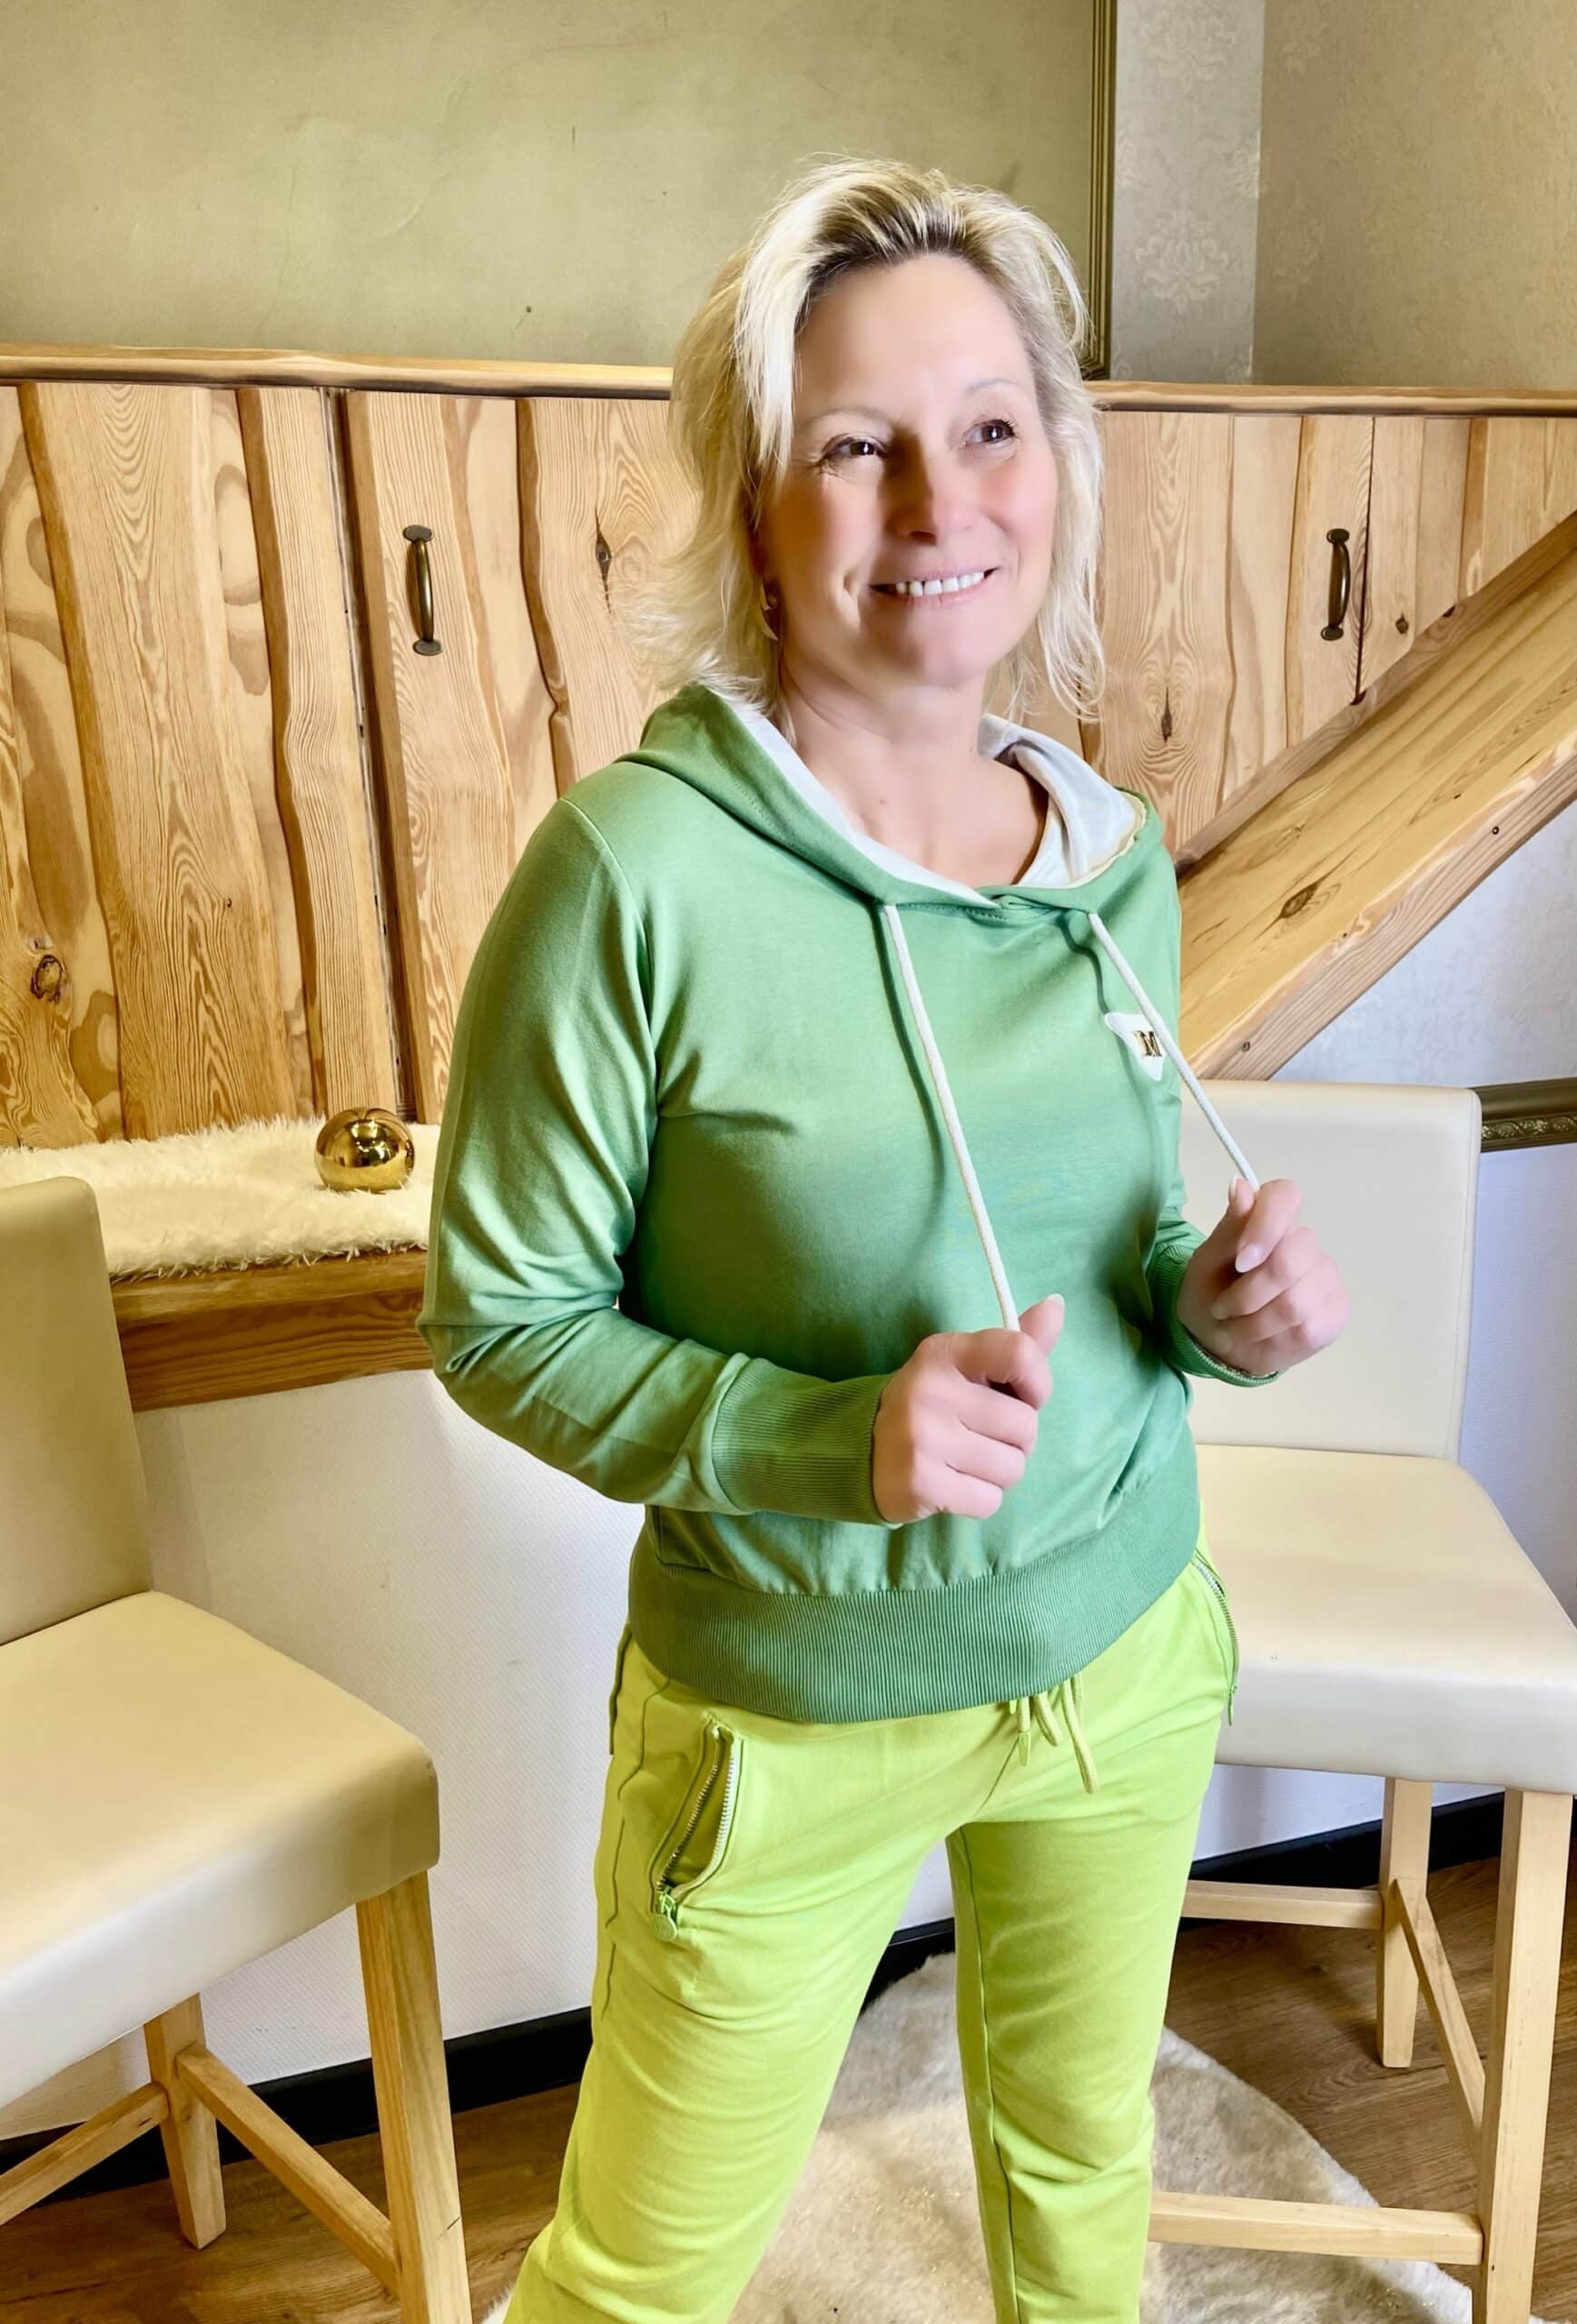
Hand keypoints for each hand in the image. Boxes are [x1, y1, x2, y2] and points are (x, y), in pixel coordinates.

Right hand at [872, 1294, 1064, 1523]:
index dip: (1039, 1383)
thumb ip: (1015, 1344)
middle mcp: (931, 1389)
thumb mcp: (966, 1367)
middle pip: (1025, 1425)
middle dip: (1016, 1440)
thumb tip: (1056, 1305)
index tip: (1024, 1397)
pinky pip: (989, 1501)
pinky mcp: (920, 1483)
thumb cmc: (933, 1405)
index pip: (1020, 1353)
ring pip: (1012, 1468)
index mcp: (946, 1351)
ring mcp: (922, 1437)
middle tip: (981, 1436)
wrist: (861, 1449)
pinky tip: (954, 1483)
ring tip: (967, 1461)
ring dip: (999, 1473)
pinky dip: (980, 1499)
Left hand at [1174, 1176, 1347, 1376]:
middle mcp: (1305, 1243)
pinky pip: (1307, 1328)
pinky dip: (1272, 1338)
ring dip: (1253, 1323)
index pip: (1285, 1196)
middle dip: (1247, 1295)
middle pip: (1289, 1260)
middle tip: (1222, 1308)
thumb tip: (1240, 1184)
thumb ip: (1229, 1228)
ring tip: (1234, 1327)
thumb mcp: (1206, 1263)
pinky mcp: (1335, 1312)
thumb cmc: (1211, 1293)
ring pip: (1295, 1302)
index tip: (1240, 1261)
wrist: (1220, 1340)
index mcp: (1271, 1220)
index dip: (1265, 1226)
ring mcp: (1325, 1278)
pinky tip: (1260, 1336)